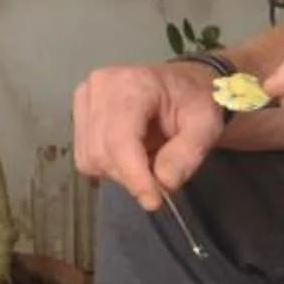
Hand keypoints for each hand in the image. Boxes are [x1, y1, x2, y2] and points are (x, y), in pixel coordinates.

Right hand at [71, 61, 226, 210]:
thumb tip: (164, 182)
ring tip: (145, 162)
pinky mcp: (77, 115)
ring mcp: (83, 100)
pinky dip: (108, 167)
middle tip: (158, 180)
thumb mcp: (206, 124)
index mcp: (132, 83)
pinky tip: (129, 156)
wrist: (179, 86)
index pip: (120, 138)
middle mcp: (99, 87)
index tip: (152, 200)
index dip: (133, 174)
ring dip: (118, 173)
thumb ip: (188, 153)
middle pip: (102, 152)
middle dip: (130, 176)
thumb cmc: (193, 102)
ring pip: (90, 159)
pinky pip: (85, 158)